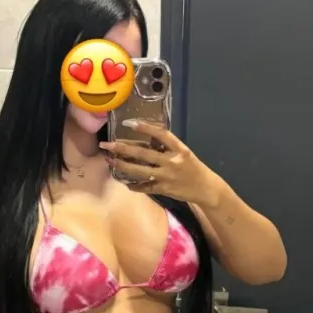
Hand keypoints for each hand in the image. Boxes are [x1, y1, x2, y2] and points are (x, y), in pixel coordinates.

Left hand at [100, 120, 219, 204]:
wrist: (205, 189)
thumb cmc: (193, 168)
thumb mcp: (184, 153)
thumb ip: (167, 148)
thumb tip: (146, 141)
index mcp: (179, 149)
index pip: (160, 135)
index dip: (144, 128)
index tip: (128, 123)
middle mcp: (172, 161)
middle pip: (144, 153)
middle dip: (123, 149)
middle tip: (107, 145)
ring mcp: (167, 176)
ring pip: (140, 171)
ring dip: (123, 166)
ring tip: (110, 160)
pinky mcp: (164, 189)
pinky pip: (145, 187)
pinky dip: (135, 185)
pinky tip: (125, 183)